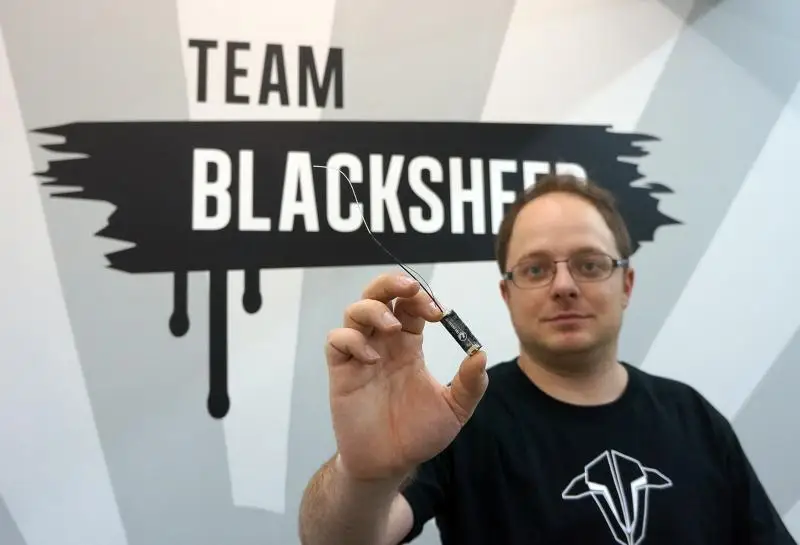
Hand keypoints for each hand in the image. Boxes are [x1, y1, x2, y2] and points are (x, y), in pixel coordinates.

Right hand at [325, 272, 488, 481]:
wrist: (389, 464)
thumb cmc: (418, 434)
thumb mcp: (454, 410)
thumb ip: (470, 383)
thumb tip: (481, 353)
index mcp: (408, 346)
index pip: (409, 306)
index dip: (422, 300)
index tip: (439, 313)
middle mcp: (382, 344)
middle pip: (378, 295)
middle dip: (391, 283)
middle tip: (411, 289)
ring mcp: (359, 356)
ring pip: (355, 311)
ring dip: (373, 309)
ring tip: (392, 327)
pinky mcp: (341, 372)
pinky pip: (336, 340)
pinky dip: (352, 339)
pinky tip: (372, 358)